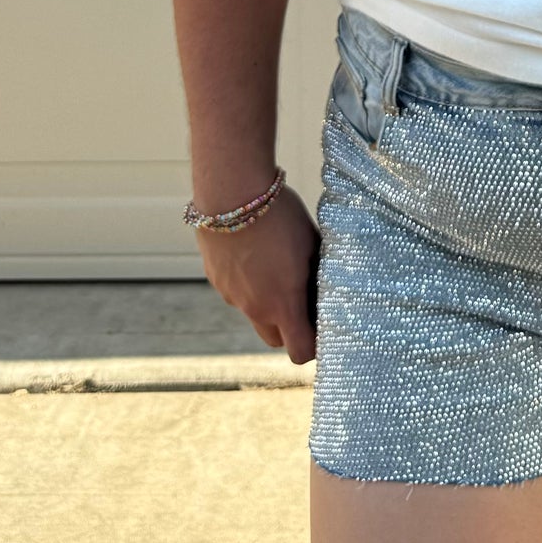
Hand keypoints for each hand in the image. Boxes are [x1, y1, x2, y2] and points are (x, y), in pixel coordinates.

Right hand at [194, 182, 321, 365]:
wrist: (232, 191)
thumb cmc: (280, 214)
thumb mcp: (312, 242)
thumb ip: (318, 271)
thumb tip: (326, 282)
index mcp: (283, 303)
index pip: (299, 352)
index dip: (313, 345)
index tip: (322, 326)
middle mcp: (254, 307)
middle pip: (275, 339)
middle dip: (290, 328)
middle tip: (303, 298)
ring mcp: (231, 294)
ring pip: (254, 313)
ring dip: (267, 303)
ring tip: (277, 265)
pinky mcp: (215, 278)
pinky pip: (236, 291)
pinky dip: (247, 283)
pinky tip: (255, 252)